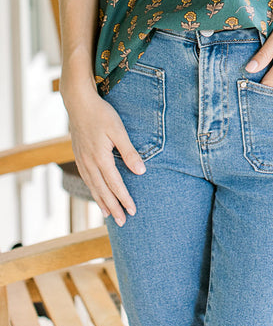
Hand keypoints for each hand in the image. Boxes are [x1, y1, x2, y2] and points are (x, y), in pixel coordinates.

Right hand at [62, 82, 145, 226]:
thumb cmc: (102, 114)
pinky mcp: (79, 156)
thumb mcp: (119, 131)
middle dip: (113, 207)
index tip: (133, 211)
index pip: (115, 185)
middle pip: (103, 191)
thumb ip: (129, 152)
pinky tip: (97, 194)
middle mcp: (89, 163)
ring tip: (109, 215)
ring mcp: (82, 160)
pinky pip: (86, 179)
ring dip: (102, 202)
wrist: (78, 103)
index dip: (124, 199)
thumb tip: (141, 171)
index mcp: (100, 158)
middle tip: (123, 222)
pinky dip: (92, 190)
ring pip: (93, 187)